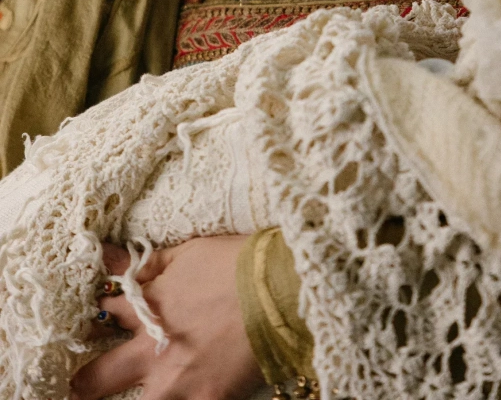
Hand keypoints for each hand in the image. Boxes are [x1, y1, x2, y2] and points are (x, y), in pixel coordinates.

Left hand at [70, 237, 264, 399]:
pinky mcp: (207, 399)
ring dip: (136, 398)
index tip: (100, 323)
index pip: (106, 317)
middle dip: (87, 382)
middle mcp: (153, 351)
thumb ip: (144, 264)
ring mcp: (178, 382)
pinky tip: (190, 396)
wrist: (280, 286)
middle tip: (82, 386)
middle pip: (99, 377)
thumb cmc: (236, 263)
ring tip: (155, 389)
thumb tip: (106, 255)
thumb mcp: (186, 253)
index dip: (100, 320)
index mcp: (148, 310)